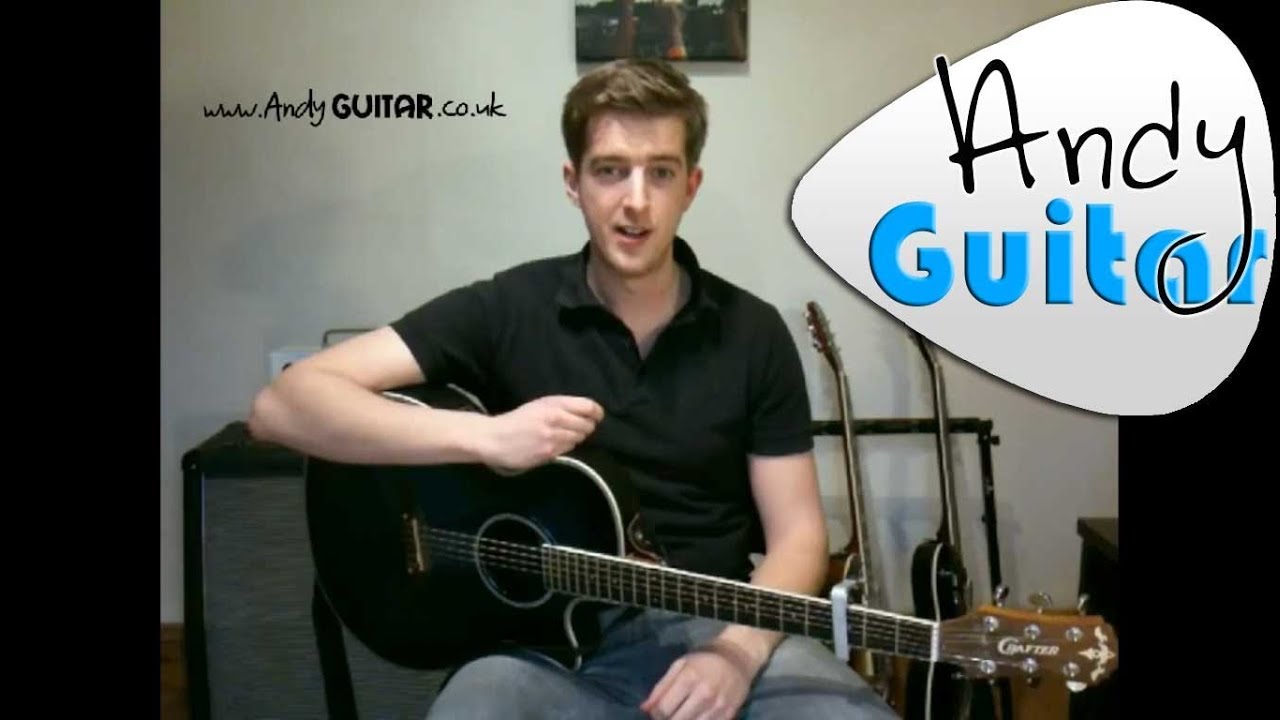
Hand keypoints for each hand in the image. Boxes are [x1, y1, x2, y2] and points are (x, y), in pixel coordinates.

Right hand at [477, 395, 603, 471]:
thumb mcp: (538, 405)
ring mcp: (553, 437)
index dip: (597, 412)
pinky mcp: (549, 452)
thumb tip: (585, 414)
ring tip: (565, 435)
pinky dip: (566, 446)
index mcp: (553, 403)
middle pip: (587, 425)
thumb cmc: (516, 420)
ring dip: (576, 437)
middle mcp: (556, 418)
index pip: (588, 407)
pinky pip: (568, 448)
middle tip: (581, 427)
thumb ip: (560, 407)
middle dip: (587, 426)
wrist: (495, 438)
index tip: (597, 415)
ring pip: (579, 438)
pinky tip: (556, 443)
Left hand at [640, 638, 762, 719]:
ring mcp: (718, 706)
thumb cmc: (704, 661)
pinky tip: (696, 717)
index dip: (656, 714)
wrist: (737, 659)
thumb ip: (661, 688)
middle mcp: (704, 694)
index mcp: (689, 678)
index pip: (663, 709)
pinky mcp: (729, 715)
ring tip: (683, 715)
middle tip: (670, 714)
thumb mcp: (680, 666)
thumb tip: (645, 709)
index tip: (657, 712)